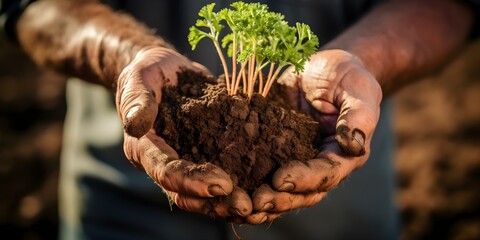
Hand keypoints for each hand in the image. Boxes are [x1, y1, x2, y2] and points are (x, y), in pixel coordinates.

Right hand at [116, 47, 251, 217]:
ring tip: (260, 206)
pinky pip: (223, 174)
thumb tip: (135, 124)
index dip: (192, 181)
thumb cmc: (149, 72)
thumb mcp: (139, 77)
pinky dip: (243, 184)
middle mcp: (165, 162)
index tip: (223, 183)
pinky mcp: (207, 154)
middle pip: (188, 194)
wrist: (167, 70)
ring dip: (231, 202)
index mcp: (145, 148)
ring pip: (206, 194)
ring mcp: (187, 161)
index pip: (166, 172)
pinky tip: (267, 186)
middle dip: (216, 203)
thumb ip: (137, 99)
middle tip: (247, 206)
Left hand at [245, 49, 381, 223]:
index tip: (279, 179)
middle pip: (301, 192)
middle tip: (255, 201)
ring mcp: (295, 161)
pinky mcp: (273, 152)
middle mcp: (318, 165)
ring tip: (239, 205)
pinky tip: (227, 190)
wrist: (323, 68)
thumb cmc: (346, 77)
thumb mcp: (358, 90)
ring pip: (280, 190)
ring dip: (261, 201)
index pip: (325, 174)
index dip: (303, 180)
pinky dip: (246, 184)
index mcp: (342, 155)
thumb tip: (352, 144)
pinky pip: (260, 171)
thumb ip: (358, 117)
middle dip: (278, 199)